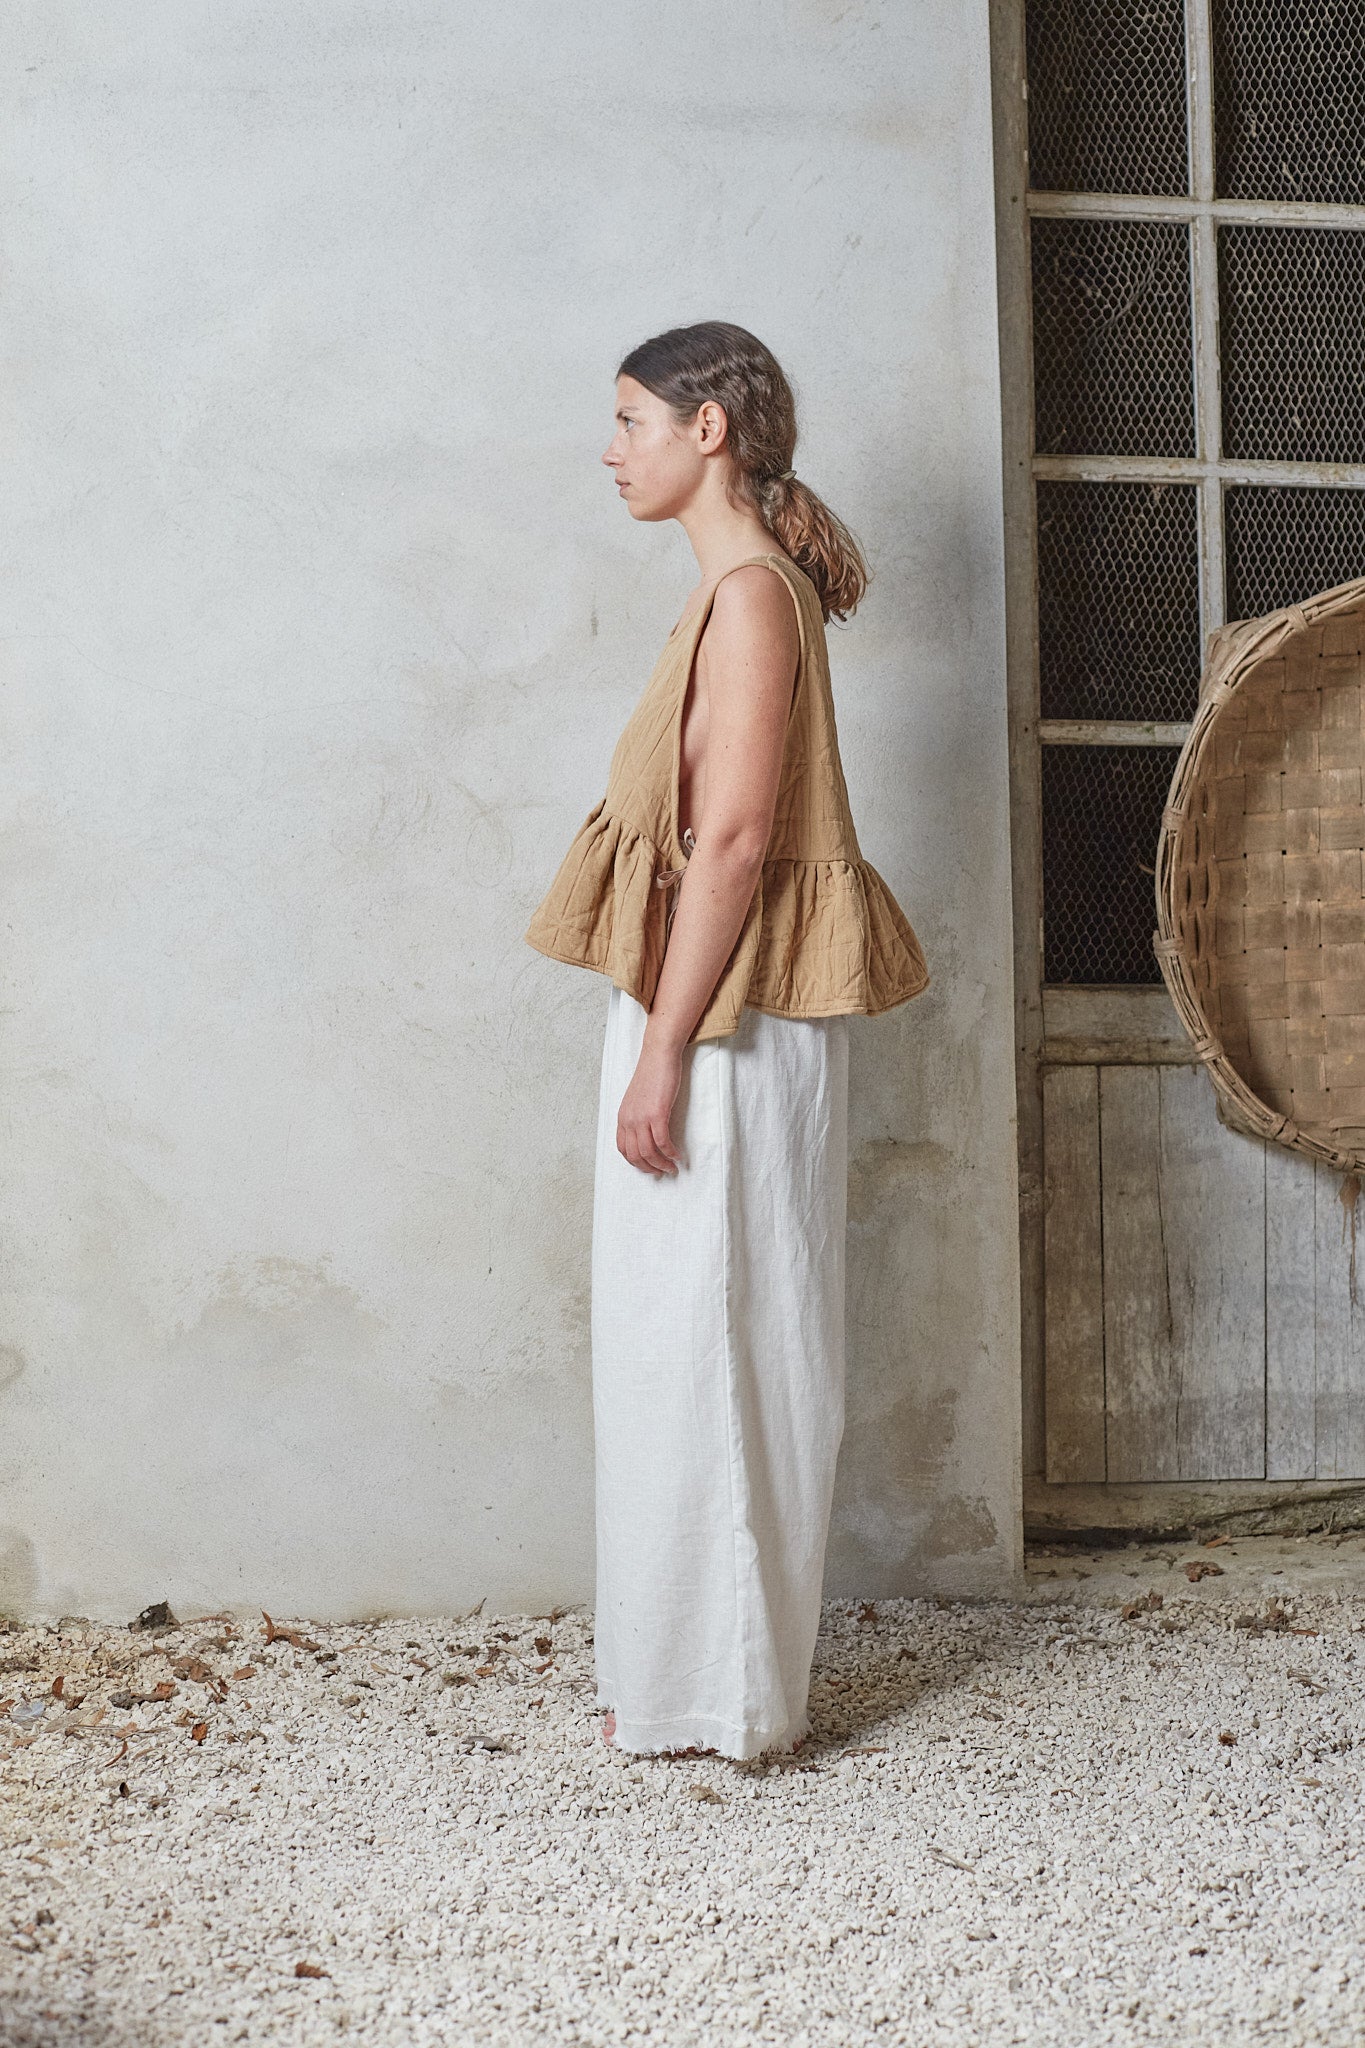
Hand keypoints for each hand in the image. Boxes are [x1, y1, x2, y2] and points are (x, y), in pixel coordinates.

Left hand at [616, 1038, 683, 1175]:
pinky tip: (677, 1156)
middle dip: (648, 1168)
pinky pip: (662, 1142)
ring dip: (661, 1164)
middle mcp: (628, 1119)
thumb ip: (637, 1115)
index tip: (648, 1167)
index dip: (635, 1162)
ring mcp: (641, 1117)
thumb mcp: (637, 1098)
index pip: (622, 1149)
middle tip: (662, 1172)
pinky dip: (670, 1153)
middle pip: (634, 1155)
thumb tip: (645, 1130)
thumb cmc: (652, 1074)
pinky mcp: (657, 1113)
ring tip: (672, 1168)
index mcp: (622, 1116)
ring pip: (648, 1152)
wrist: (658, 1055)